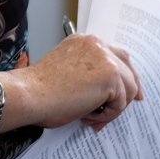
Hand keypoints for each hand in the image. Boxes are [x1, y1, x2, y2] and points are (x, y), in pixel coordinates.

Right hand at [0, 33, 142, 133]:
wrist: (29, 94)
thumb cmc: (39, 89)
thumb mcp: (67, 69)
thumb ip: (87, 70)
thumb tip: (106, 89)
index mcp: (83, 41)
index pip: (114, 55)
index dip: (123, 74)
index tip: (128, 90)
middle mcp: (96, 44)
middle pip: (128, 67)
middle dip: (130, 89)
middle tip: (125, 105)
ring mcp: (105, 58)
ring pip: (128, 89)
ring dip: (113, 107)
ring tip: (91, 117)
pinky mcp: (111, 76)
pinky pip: (122, 102)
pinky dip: (108, 114)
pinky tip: (89, 116)